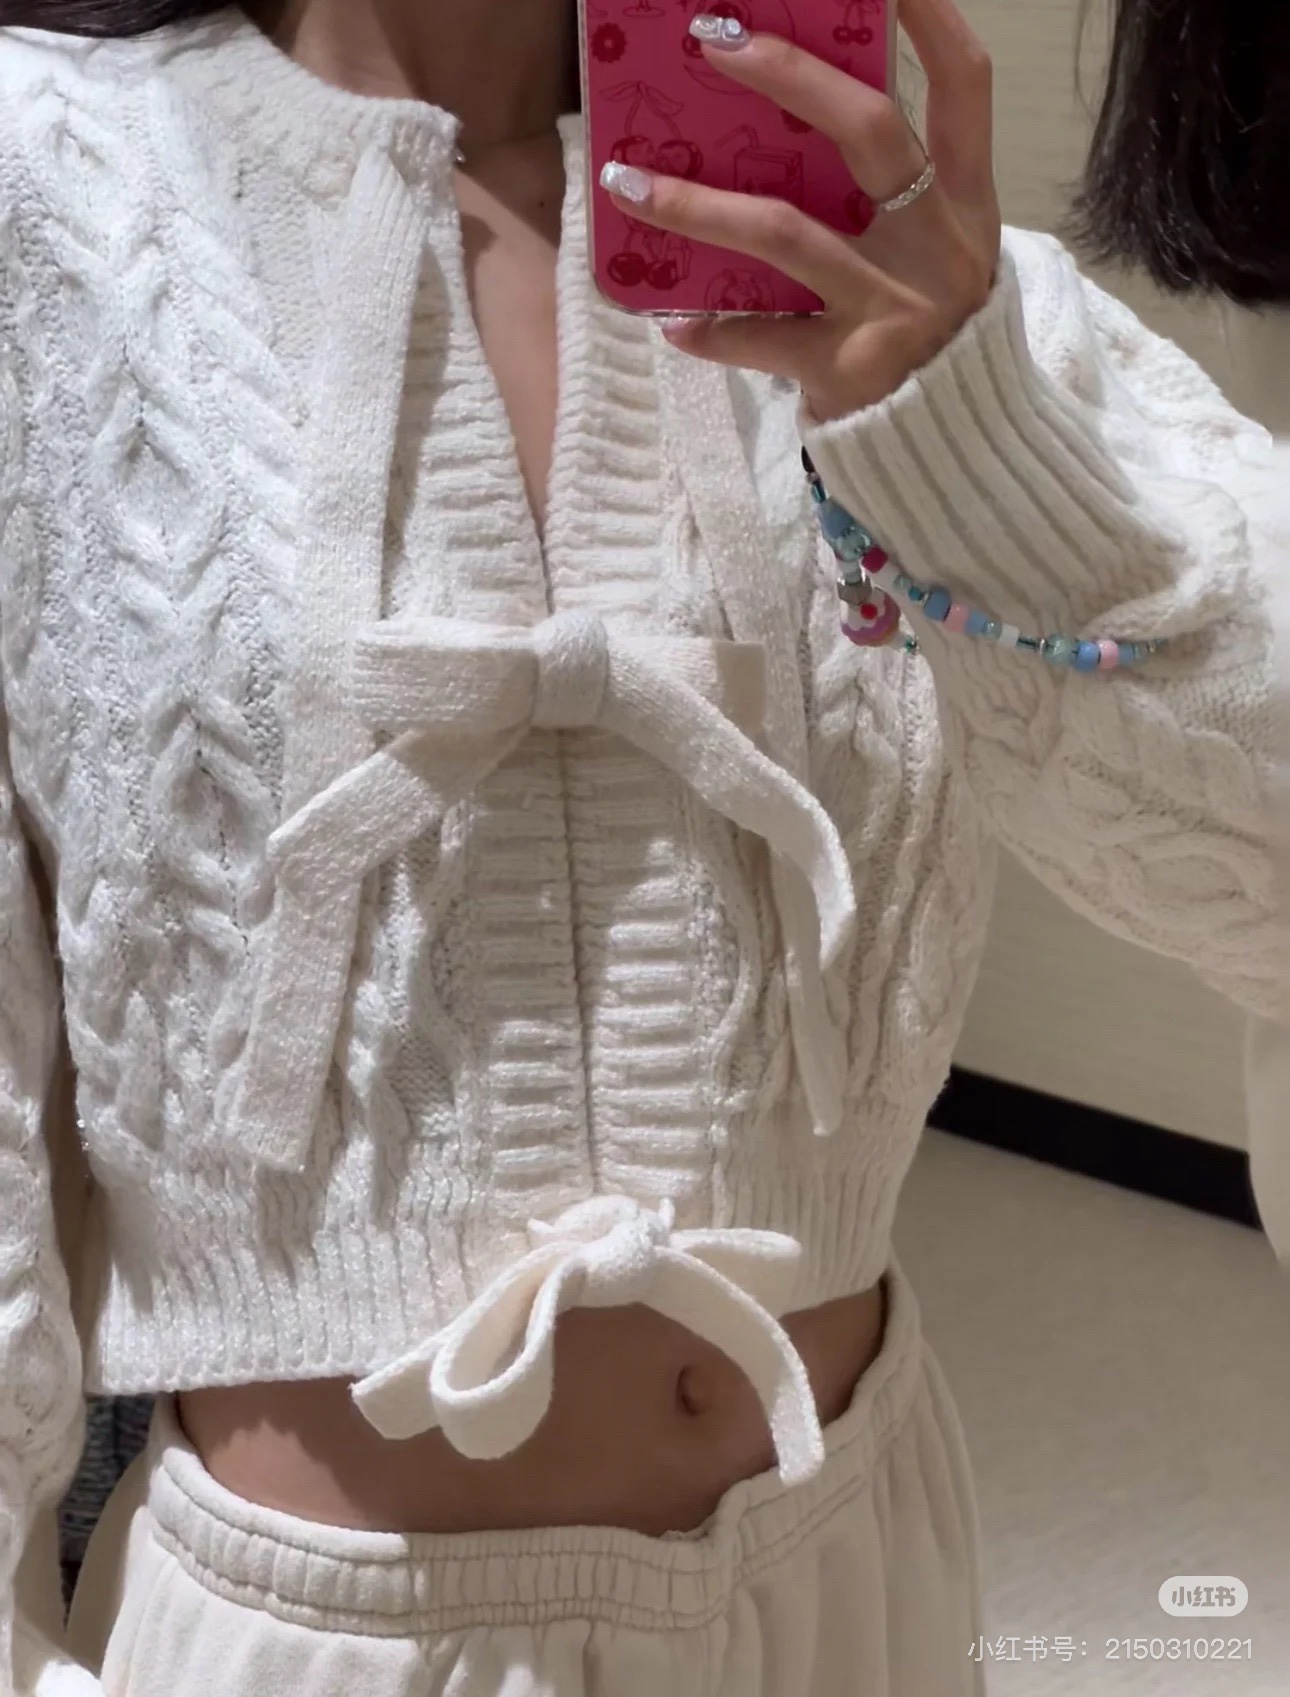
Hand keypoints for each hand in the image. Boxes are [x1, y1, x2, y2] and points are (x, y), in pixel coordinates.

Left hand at [601, 0, 1001, 423]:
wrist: (953, 447)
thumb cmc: (924, 330)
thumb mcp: (929, 251)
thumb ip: (883, 194)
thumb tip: (778, 120)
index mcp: (966, 202)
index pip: (964, 86)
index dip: (929, 18)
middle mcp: (937, 243)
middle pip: (869, 131)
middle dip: (788, 75)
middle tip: (710, 41)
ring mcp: (895, 307)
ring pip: (787, 234)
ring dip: (698, 205)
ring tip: (626, 185)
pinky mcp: (852, 370)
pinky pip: (764, 339)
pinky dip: (713, 331)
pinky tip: (670, 322)